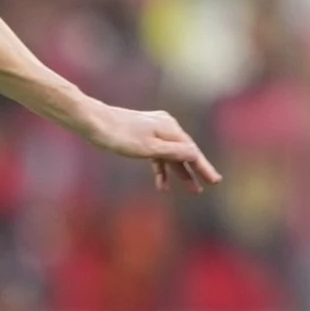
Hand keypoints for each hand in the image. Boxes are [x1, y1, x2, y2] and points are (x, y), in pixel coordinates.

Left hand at [82, 101, 220, 190]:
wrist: (94, 121)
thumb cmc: (120, 135)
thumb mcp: (148, 148)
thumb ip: (172, 152)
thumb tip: (194, 154)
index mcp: (170, 128)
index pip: (192, 151)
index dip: (203, 167)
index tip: (215, 181)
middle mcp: (166, 126)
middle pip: (185, 151)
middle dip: (195, 171)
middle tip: (205, 187)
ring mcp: (155, 129)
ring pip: (172, 153)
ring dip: (179, 172)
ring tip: (190, 189)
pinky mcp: (144, 134)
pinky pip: (158, 153)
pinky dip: (162, 167)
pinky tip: (162, 183)